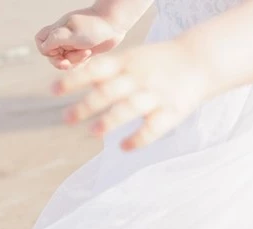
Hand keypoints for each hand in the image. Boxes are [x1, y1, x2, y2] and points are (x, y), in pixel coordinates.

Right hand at [35, 9, 127, 69]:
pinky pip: (76, 62)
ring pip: (65, 61)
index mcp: (56, 31)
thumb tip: (43, 49)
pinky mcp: (83, 50)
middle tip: (70, 61)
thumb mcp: (69, 34)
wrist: (113, 24)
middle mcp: (63, 37)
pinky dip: (82, 62)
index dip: (47, 51)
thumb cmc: (91, 27)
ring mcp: (73, 44)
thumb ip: (52, 41)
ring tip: (87, 51)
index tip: (58, 50)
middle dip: (62, 61)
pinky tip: (90, 53)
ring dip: (75, 61)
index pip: (41, 43)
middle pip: (53, 56)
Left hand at [55, 41, 212, 150]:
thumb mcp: (133, 58)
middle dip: (85, 106)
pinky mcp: (171, 112)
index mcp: (127, 62)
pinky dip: (138, 140)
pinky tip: (124, 147)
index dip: (73, 79)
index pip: (95, 69)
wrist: (200, 61)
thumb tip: (76, 81)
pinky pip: (153, 129)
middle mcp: (139, 78)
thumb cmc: (160, 62)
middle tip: (66, 119)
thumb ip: (109, 71)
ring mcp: (155, 95)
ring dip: (108, 122)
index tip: (52, 91)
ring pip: (128, 109)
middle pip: (107, 92)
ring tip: (92, 133)